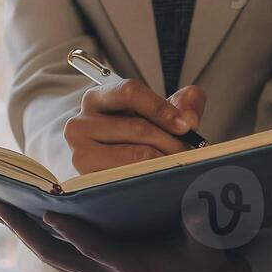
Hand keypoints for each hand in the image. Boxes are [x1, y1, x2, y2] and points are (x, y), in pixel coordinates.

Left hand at [0, 201, 251, 271]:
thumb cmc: (205, 261)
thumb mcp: (209, 245)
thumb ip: (201, 226)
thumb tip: (199, 205)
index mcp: (135, 269)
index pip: (97, 251)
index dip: (74, 233)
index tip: (50, 211)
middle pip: (57, 256)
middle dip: (25, 231)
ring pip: (52, 256)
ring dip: (24, 233)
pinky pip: (59, 255)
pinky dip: (38, 236)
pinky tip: (21, 215)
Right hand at [65, 78, 204, 173]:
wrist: (97, 168)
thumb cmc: (125, 139)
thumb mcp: (149, 116)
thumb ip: (178, 106)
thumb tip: (190, 115)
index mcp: (97, 98)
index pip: (129, 92)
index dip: (161, 108)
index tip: (186, 124)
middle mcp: (81, 123)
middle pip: (138, 127)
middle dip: (172, 141)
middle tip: (191, 152)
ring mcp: (81, 153)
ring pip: (137, 155)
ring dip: (165, 161)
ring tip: (178, 165)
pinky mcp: (87, 179)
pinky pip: (130, 178)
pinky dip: (152, 178)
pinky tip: (160, 178)